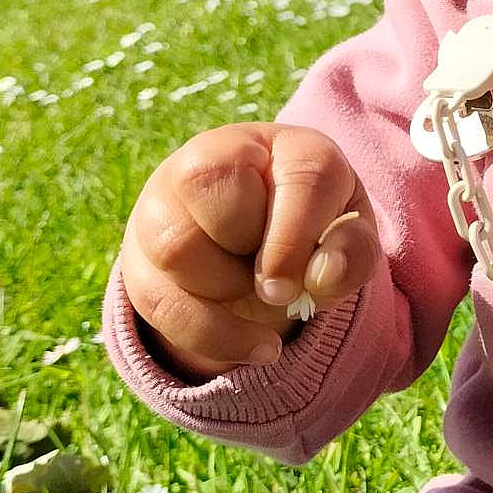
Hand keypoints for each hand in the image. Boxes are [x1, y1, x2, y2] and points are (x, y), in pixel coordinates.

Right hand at [119, 123, 381, 381]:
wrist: (265, 246)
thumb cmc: (314, 232)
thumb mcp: (350, 237)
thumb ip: (353, 252)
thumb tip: (323, 275)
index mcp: (287, 147)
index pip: (298, 176)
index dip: (297, 238)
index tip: (303, 282)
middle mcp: (215, 157)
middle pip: (211, 189)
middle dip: (255, 257)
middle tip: (278, 278)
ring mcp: (165, 201)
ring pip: (175, 247)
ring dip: (226, 290)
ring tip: (252, 291)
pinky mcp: (139, 251)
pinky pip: (157, 299)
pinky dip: (210, 334)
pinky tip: (251, 344)